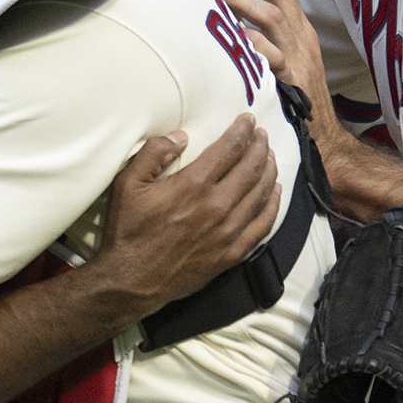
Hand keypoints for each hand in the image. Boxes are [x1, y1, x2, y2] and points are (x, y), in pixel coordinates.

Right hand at [89, 115, 282, 310]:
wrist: (131, 280)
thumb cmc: (128, 231)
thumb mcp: (127, 183)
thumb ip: (153, 152)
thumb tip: (181, 136)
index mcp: (194, 184)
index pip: (230, 148)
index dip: (243, 130)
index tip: (248, 121)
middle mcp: (217, 205)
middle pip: (251, 167)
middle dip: (260, 146)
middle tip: (262, 135)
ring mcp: (228, 231)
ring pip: (261, 193)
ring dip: (269, 170)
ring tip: (270, 157)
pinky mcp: (232, 253)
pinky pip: (263, 224)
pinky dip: (273, 205)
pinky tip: (275, 192)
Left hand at [214, 0, 335, 117]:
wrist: (324, 141)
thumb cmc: (295, 100)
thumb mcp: (282, 59)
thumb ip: (261, 35)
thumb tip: (228, 10)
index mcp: (299, 29)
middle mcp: (302, 37)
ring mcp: (299, 58)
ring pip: (272, 18)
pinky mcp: (294, 82)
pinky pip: (269, 57)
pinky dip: (249, 44)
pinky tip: (229, 37)